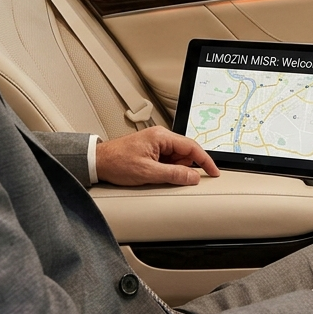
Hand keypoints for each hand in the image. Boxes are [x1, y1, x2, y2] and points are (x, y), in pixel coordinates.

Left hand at [95, 126, 219, 185]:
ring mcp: (156, 143)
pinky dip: (165, 169)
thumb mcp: (148, 173)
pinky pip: (167, 160)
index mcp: (162, 137)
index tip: (214, 172)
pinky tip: (152, 173)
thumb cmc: (117, 163)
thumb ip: (174, 175)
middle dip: (181, 168)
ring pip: (176, 159)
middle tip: (166, 177)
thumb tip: (193, 177)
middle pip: (185, 154)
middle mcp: (160, 136)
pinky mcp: (151, 150)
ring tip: (153, 174)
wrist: (98, 162)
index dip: (205, 161)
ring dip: (171, 169)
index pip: (192, 147)